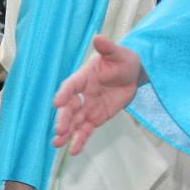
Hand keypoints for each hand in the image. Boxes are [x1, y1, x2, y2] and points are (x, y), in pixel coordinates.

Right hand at [52, 35, 144, 154]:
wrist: (133, 75)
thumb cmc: (123, 60)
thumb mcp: (118, 54)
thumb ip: (108, 48)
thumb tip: (98, 38)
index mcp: (84, 77)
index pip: (71, 85)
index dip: (64, 93)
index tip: (57, 102)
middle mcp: (82, 94)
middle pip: (70, 108)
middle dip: (64, 119)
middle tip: (59, 130)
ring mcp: (87, 107)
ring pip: (74, 122)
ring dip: (66, 133)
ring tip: (57, 144)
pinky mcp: (95, 118)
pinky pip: (85, 130)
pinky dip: (79, 140)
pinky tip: (73, 151)